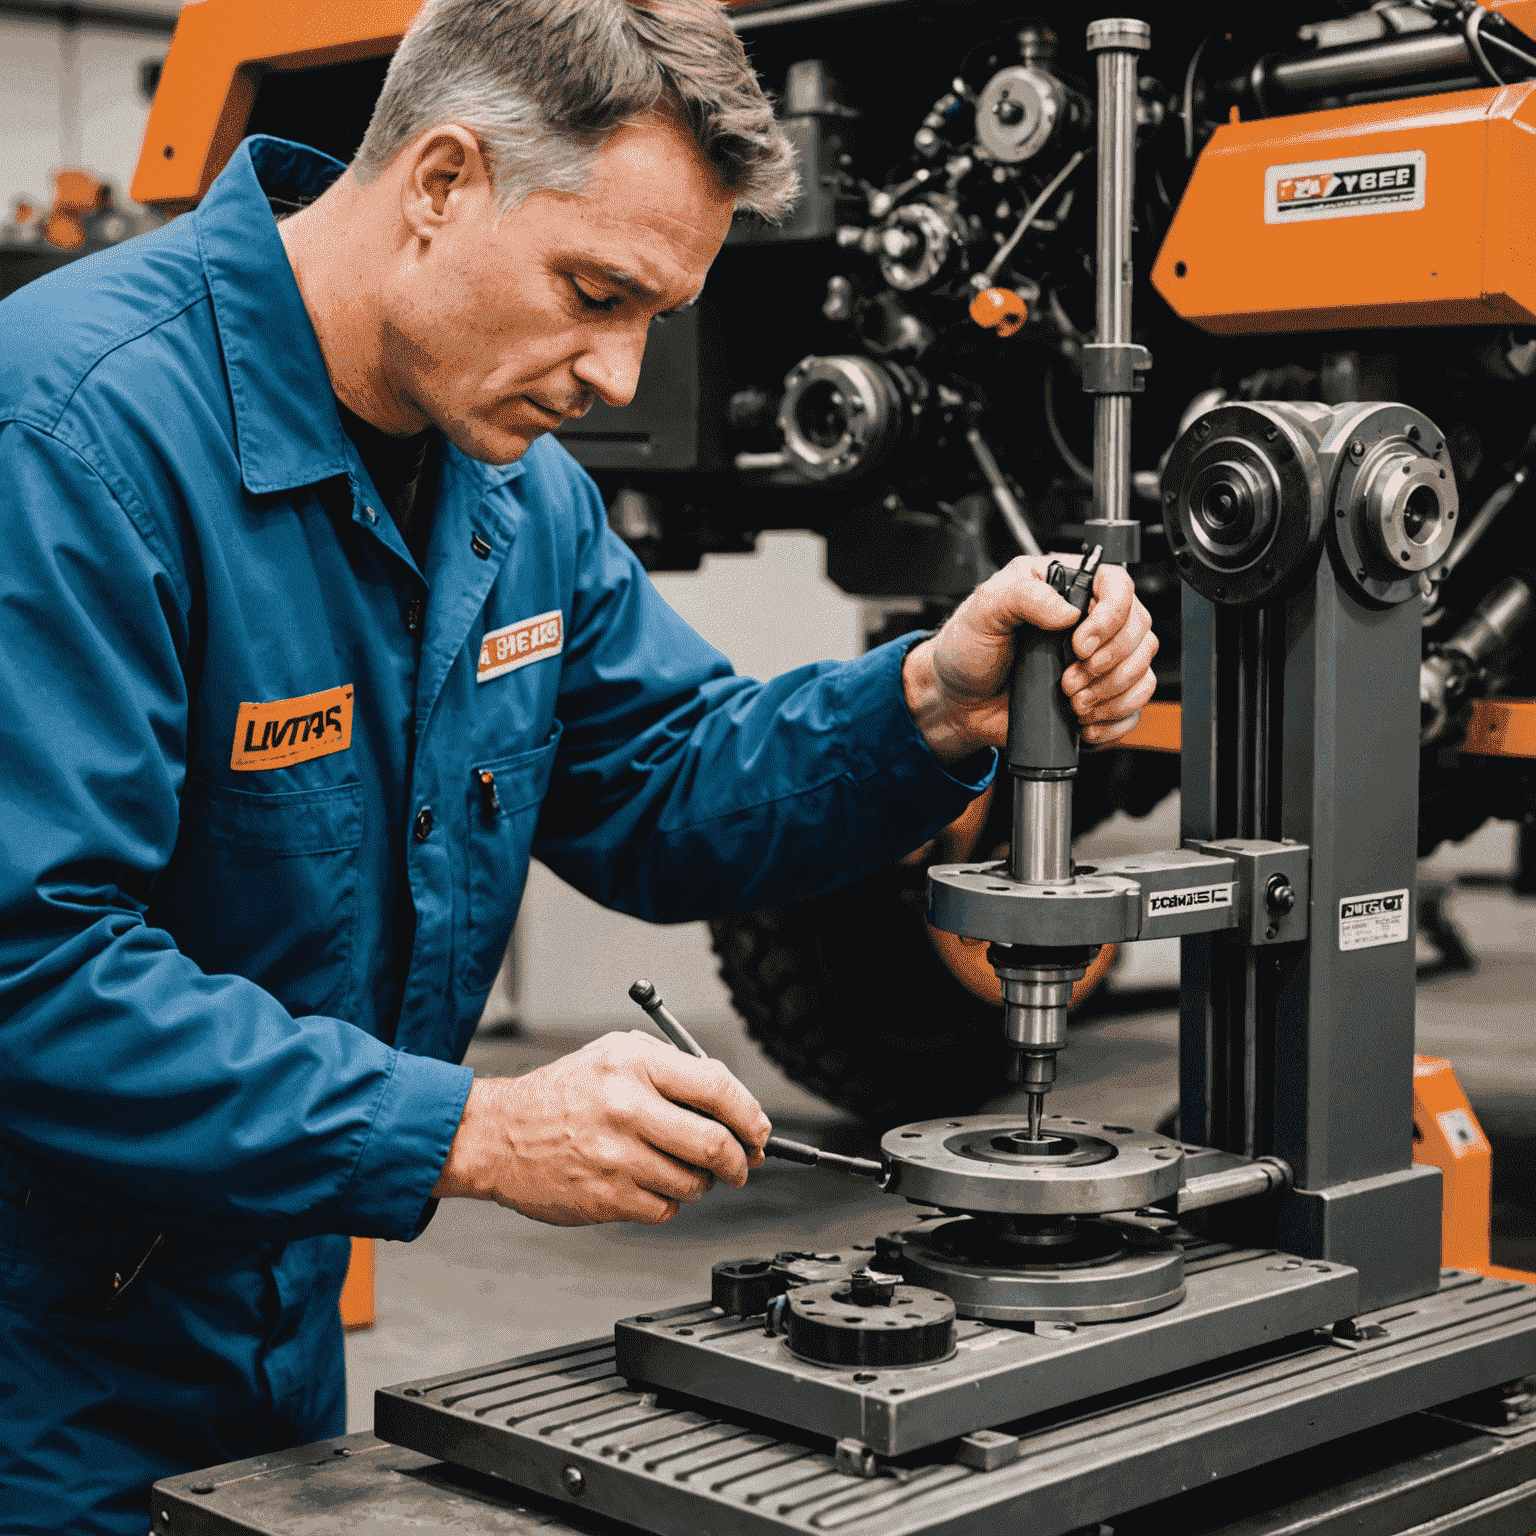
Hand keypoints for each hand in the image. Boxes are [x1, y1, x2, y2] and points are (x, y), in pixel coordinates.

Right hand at [431, 1031, 770, 1225]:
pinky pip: (665, 1208)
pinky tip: (646, 1181)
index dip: (751, 1115)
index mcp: (633, 1063)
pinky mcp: (606, 1197)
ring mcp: (616, 1156)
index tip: (759, 1132)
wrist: (498, 1135)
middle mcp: (626, 1107)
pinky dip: (667, 1200)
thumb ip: (676, 1073)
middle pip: (716, 1144)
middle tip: (742, 1164)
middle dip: (741, 1160)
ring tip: (678, 1166)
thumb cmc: (563, 1094)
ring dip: (701, 1182)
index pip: (718, 1089)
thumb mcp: (617, 1056)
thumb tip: (736, 1108)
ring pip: (695, 1183)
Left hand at [902, 555, 1156, 763]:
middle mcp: (1088, 621)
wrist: (957, 701)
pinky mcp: (1098, 696)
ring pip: (1141, 671)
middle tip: (1067, 681)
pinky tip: (1085, 723)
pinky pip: (1133, 707)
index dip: (1110, 616)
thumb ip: (1023, 597)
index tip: (1079, 645)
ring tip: (1073, 703)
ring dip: (1113, 694)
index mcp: (1064, 588)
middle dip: (1108, 665)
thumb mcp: (984, 610)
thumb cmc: (966, 649)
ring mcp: (1097, 660)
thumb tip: (1066, 610)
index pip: (1117, 586)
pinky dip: (1116, 720)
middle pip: (1138, 632)